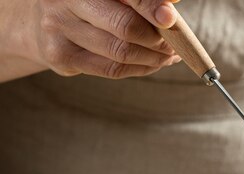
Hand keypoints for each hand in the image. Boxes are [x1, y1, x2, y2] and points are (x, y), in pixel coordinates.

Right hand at [27, 0, 180, 78]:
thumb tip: (172, 2)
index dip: (149, 7)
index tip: (170, 19)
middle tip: (175, 44)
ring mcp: (60, 29)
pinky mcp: (63, 57)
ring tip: (169, 56)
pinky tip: (154, 64)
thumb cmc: (87, 5)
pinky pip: (113, 69)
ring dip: (154, 58)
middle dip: (157, 39)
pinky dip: (141, 68)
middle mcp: (64, 0)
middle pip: (124, 27)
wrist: (40, 24)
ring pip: (121, 53)